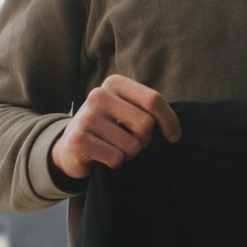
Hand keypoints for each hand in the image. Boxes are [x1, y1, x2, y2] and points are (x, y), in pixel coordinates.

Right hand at [50, 75, 181, 179]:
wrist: (71, 147)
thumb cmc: (110, 129)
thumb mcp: (128, 111)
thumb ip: (149, 111)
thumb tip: (175, 133)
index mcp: (115, 83)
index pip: (154, 100)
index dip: (170, 122)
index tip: (174, 137)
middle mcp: (98, 95)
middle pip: (146, 124)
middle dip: (145, 140)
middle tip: (131, 141)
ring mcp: (86, 117)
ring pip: (132, 145)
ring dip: (129, 154)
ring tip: (114, 148)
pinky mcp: (79, 140)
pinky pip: (116, 158)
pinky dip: (116, 163)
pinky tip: (103, 157)